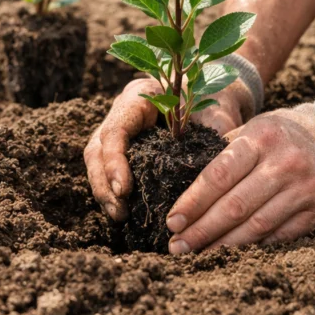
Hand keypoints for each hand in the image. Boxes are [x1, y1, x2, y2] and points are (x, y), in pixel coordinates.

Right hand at [84, 75, 256, 220]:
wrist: (213, 97)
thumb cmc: (213, 99)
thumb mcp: (217, 109)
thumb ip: (215, 130)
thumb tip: (212, 167)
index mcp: (139, 98)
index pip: (115, 130)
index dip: (114, 160)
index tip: (124, 188)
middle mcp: (123, 115)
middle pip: (98, 149)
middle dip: (104, 183)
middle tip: (119, 212)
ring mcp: (120, 134)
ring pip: (98, 163)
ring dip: (105, 192)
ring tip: (120, 217)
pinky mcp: (126, 152)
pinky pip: (110, 172)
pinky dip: (114, 194)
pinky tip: (124, 214)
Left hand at [163, 92, 314, 253]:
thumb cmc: (284, 135)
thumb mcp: (256, 127)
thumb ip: (225, 150)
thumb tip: (182, 180)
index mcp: (262, 137)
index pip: (219, 174)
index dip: (193, 202)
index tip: (173, 221)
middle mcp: (286, 162)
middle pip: (235, 206)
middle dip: (202, 230)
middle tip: (177, 246)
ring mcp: (306, 188)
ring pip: (256, 226)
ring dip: (223, 244)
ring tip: (197, 254)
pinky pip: (279, 235)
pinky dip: (252, 246)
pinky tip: (231, 253)